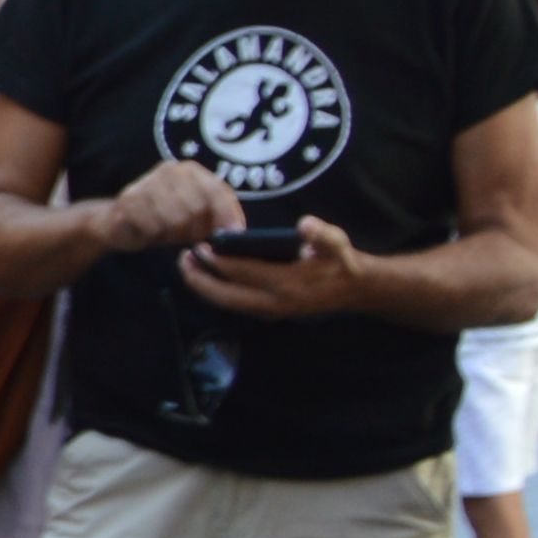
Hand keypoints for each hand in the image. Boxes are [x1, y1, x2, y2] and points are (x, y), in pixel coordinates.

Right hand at [94, 158, 244, 255]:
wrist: (118, 222)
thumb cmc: (165, 219)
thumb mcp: (198, 217)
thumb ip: (218, 218)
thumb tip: (236, 232)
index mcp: (192, 171)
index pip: (217, 192)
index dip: (227, 216)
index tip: (233, 235)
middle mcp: (171, 170)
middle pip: (197, 209)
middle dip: (194, 230)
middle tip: (183, 235)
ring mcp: (148, 182)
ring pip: (175, 219)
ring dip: (172, 234)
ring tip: (164, 232)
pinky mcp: (129, 199)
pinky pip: (153, 226)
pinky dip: (153, 235)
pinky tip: (147, 230)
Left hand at [176, 214, 371, 317]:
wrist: (355, 290)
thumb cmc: (342, 262)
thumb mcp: (337, 244)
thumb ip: (322, 235)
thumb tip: (305, 225)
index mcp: (286, 284)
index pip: (242, 273)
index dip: (218, 261)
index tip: (199, 247)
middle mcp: (274, 303)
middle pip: (226, 295)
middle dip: (200, 280)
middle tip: (182, 260)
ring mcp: (270, 312)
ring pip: (228, 304)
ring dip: (205, 289)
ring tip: (187, 268)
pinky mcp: (269, 313)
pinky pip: (235, 305)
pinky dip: (217, 294)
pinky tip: (207, 279)